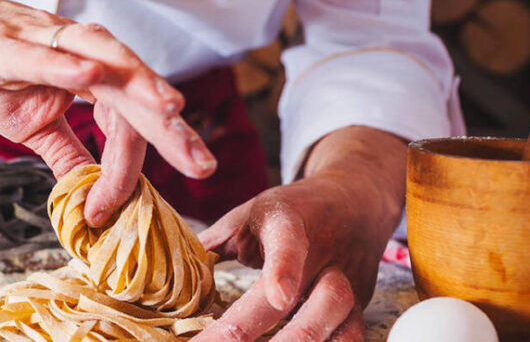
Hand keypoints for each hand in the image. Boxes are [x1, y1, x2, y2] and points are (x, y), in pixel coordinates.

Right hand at [0, 0, 217, 224]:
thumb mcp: (30, 124)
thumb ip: (66, 153)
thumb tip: (91, 198)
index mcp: (90, 74)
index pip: (124, 124)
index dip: (123, 170)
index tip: (108, 212)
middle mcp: (80, 51)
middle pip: (135, 90)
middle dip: (170, 128)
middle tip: (203, 164)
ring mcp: (46, 41)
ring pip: (104, 62)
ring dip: (139, 84)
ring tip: (170, 109)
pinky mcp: (6, 40)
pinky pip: (44, 53)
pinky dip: (69, 63)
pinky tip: (92, 74)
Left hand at [192, 126, 406, 341]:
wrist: (355, 201)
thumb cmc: (291, 211)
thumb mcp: (249, 214)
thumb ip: (212, 243)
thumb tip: (170, 270)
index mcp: (290, 222)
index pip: (290, 243)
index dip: (285, 269)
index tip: (278, 297)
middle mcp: (325, 256)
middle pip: (308, 300)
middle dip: (262, 331)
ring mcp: (347, 285)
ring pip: (337, 324)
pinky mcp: (359, 308)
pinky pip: (350, 338)